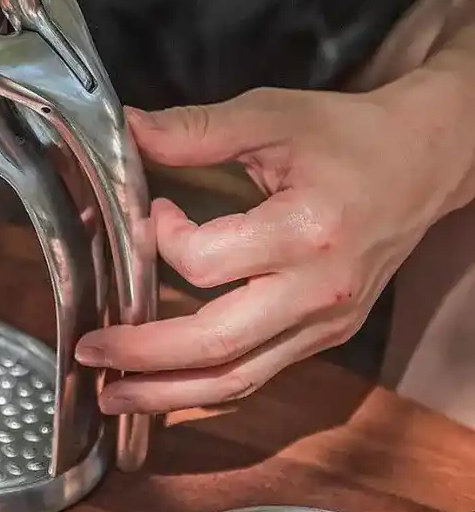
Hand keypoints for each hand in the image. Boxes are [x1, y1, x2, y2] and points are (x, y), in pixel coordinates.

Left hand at [76, 83, 459, 413]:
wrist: (423, 163)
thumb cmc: (347, 137)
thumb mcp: (271, 115)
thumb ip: (195, 130)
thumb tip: (124, 131)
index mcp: (309, 232)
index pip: (207, 263)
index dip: (161, 240)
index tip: (153, 212)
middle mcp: (321, 291)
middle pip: (219, 345)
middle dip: (144, 356)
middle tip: (89, 353)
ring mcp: (327, 323)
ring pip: (239, 379)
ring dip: (169, 394)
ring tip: (113, 396)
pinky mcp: (326, 335)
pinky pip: (259, 374)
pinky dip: (207, 387)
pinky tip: (167, 389)